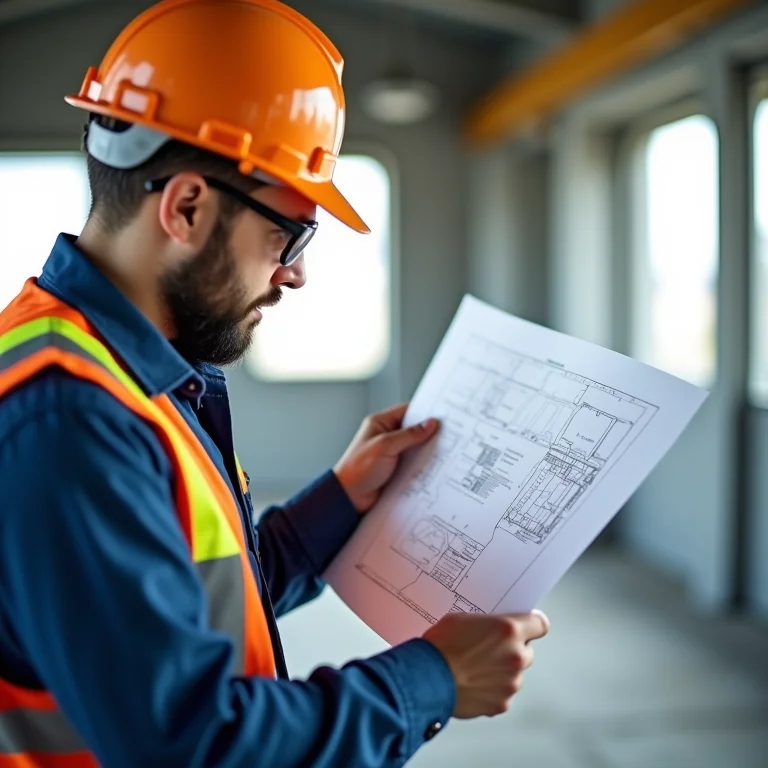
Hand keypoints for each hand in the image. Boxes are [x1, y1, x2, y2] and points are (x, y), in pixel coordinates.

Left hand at [334, 403, 438, 513]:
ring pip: (416, 448)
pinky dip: (424, 466)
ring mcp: (392, 454)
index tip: (442, 416)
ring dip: (427, 451)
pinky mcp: (396, 470)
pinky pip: (415, 464)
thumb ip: (409, 435)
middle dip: (429, 434)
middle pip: (414, 430)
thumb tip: (430, 424)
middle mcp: (387, 437)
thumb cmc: (358, 468)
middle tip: (449, 435)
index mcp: (380, 423)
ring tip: (446, 451)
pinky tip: (435, 468)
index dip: (425, 413)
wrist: (349, 497)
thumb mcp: (385, 446)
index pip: (407, 411)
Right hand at [423, 610, 549, 718]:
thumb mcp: (463, 619)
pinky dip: (491, 691)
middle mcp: (516, 656)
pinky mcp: (501, 703)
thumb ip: (487, 625)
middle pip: (528, 651)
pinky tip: (472, 684)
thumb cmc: (440, 645)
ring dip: (501, 671)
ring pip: (514, 675)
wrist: (426, 677)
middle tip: (490, 649)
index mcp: (509, 630)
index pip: (540, 624)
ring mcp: (511, 683)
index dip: (532, 625)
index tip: (527, 626)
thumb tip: (493, 630)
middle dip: (512, 650)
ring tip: (475, 670)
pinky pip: (502, 694)